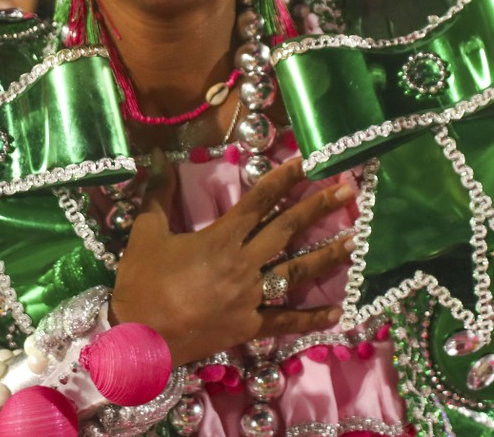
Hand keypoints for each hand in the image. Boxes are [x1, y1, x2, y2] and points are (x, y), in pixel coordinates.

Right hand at [111, 155, 356, 365]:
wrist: (137, 337)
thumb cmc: (140, 283)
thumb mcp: (146, 233)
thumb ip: (157, 193)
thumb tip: (156, 156)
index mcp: (220, 238)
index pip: (259, 200)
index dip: (285, 178)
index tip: (309, 162)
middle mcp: (242, 264)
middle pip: (287, 230)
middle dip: (318, 208)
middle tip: (348, 191)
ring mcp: (250, 297)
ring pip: (296, 272)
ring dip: (328, 255)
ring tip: (356, 241)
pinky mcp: (249, 327)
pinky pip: (287, 322)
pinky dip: (314, 319)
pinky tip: (341, 312)